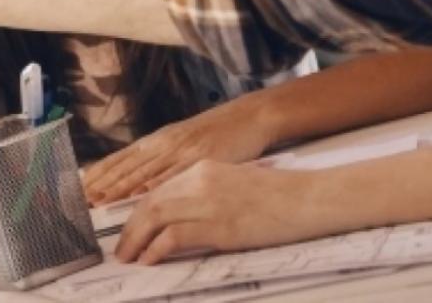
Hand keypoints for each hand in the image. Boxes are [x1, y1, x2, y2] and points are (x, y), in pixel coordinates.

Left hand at [83, 97, 274, 204]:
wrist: (249, 117)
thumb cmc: (217, 134)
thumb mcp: (182, 143)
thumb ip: (159, 161)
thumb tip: (137, 181)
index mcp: (158, 140)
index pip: (121, 159)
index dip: (100, 175)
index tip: (80, 189)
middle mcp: (165, 144)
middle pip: (127, 166)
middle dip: (103, 185)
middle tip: (82, 200)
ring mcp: (183, 151)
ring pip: (145, 172)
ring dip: (121, 189)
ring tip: (101, 202)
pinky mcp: (203, 159)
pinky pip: (177, 175)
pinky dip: (158, 185)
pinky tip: (143, 194)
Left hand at [116, 161, 342, 263]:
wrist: (310, 198)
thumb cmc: (281, 197)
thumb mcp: (235, 186)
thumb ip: (208, 196)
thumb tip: (185, 219)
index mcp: (202, 170)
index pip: (158, 192)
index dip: (137, 214)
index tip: (128, 231)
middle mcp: (200, 181)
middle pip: (150, 203)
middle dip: (130, 228)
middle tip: (121, 250)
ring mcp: (209, 202)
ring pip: (155, 217)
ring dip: (136, 240)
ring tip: (129, 258)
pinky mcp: (220, 225)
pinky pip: (174, 235)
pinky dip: (156, 248)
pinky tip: (150, 260)